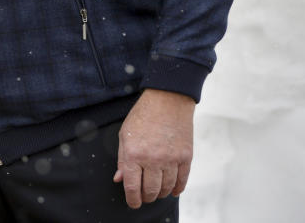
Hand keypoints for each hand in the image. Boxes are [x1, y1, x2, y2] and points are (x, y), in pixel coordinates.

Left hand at [113, 88, 195, 207]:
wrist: (168, 100)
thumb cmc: (143, 116)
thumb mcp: (125, 135)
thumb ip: (122, 159)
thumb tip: (119, 179)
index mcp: (134, 153)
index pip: (132, 186)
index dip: (132, 199)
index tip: (133, 203)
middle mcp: (153, 159)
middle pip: (151, 190)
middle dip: (146, 197)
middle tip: (144, 197)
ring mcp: (171, 159)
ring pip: (167, 188)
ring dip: (161, 193)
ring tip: (157, 191)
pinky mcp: (186, 157)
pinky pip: (182, 181)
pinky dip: (177, 189)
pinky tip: (173, 190)